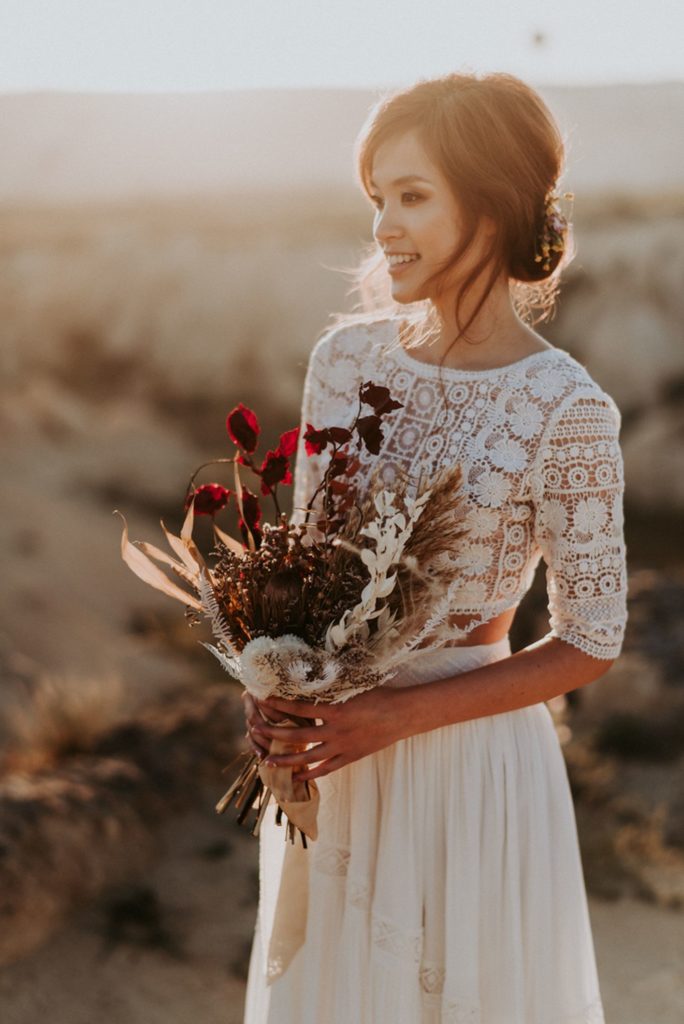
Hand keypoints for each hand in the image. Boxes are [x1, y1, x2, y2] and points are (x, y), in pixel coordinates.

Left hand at [245, 686, 410, 781]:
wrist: (402, 715)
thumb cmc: (379, 696)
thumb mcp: (353, 687)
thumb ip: (330, 689)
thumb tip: (309, 679)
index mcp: (335, 710)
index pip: (300, 707)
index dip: (279, 704)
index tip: (262, 700)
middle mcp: (336, 731)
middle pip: (298, 735)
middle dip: (274, 732)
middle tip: (255, 730)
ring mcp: (343, 747)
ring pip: (308, 757)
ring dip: (286, 759)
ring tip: (267, 760)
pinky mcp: (350, 757)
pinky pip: (326, 769)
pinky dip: (311, 773)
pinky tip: (297, 776)